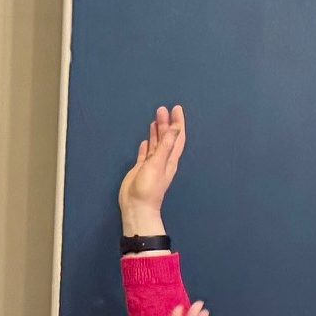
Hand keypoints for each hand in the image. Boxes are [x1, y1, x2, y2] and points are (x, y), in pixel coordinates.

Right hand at [118, 105, 185, 235]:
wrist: (137, 207)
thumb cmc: (149, 187)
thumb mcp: (158, 164)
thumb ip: (166, 145)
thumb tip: (175, 127)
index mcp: (170, 158)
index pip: (177, 137)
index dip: (178, 122)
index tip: (176, 108)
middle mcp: (162, 160)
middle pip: (166, 138)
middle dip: (166, 123)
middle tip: (162, 109)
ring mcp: (152, 164)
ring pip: (156, 144)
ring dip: (157, 131)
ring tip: (155, 119)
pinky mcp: (141, 168)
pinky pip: (146, 153)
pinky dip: (147, 145)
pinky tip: (147, 139)